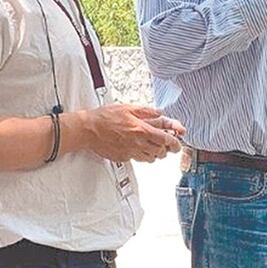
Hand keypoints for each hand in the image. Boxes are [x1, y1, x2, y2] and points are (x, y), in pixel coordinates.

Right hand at [70, 105, 184, 162]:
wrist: (88, 129)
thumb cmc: (105, 117)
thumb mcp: (129, 108)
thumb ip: (147, 111)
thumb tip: (160, 113)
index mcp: (141, 130)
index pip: (166, 139)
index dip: (175, 142)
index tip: (178, 141)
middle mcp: (138, 143)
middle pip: (161, 151)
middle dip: (167, 148)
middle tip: (167, 143)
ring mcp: (130, 152)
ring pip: (151, 158)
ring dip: (156, 153)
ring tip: (154, 146)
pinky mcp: (123, 157)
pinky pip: (138, 159)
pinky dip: (143, 155)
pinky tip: (140, 148)